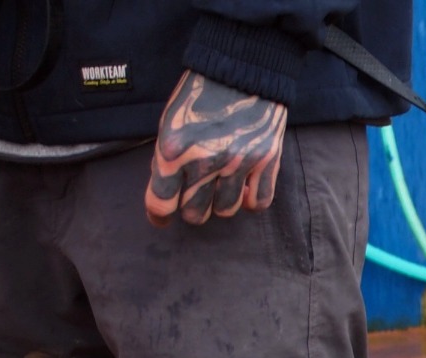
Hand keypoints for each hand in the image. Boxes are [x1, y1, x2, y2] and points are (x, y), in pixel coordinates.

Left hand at [145, 71, 287, 226]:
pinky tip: (244, 186)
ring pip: (226, 211)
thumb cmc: (199, 96)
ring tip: (220, 186)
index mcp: (174, 150)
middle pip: (195, 214)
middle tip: (194, 197)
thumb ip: (167, 159)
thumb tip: (167, 192)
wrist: (239, 72)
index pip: (161, 202)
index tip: (161, 218)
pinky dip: (250, 199)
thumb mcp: (169, 124)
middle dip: (191, 208)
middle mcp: (206, 161)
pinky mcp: (266, 162)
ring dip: (220, 202)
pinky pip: (257, 202)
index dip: (159, 215)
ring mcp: (239, 164)